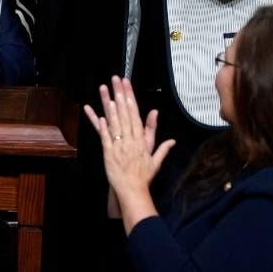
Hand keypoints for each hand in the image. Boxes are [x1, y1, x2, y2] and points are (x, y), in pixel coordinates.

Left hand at [82, 76, 173, 231]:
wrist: (133, 191)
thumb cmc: (144, 176)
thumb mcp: (155, 160)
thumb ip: (162, 146)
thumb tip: (172, 139)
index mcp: (141, 140)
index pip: (136, 114)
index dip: (131, 98)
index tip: (127, 86)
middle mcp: (131, 140)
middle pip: (125, 113)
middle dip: (120, 95)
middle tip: (116, 80)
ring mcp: (119, 146)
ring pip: (115, 123)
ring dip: (111, 106)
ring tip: (107, 91)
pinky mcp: (109, 153)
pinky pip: (105, 137)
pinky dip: (102, 127)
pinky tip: (99, 115)